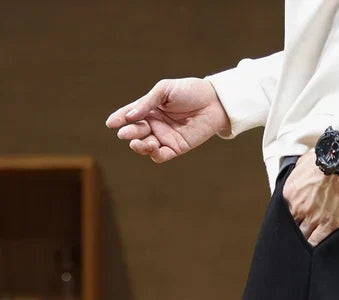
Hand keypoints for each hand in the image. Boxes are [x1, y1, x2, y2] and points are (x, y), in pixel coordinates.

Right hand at [105, 78, 230, 162]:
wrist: (214, 102)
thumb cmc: (189, 91)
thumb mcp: (164, 91)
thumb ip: (147, 103)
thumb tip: (129, 116)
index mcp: (150, 108)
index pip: (130, 115)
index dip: (119, 119)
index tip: (110, 123)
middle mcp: (155, 124)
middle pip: (136, 132)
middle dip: (128, 133)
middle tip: (124, 133)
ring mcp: (165, 137)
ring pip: (145, 146)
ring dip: (139, 146)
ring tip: (140, 142)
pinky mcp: (177, 148)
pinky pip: (161, 155)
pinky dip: (154, 154)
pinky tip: (152, 147)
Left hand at [282, 148, 338, 247]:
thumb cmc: (325, 158)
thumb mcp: (302, 162)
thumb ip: (297, 174)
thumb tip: (297, 175)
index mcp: (289, 195)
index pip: (285, 213)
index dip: (290, 219)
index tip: (294, 221)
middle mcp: (298, 209)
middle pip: (292, 228)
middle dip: (294, 232)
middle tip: (296, 238)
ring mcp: (313, 218)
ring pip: (303, 236)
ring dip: (303, 241)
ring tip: (305, 247)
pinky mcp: (328, 224)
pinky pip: (316, 241)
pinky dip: (314, 245)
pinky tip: (314, 250)